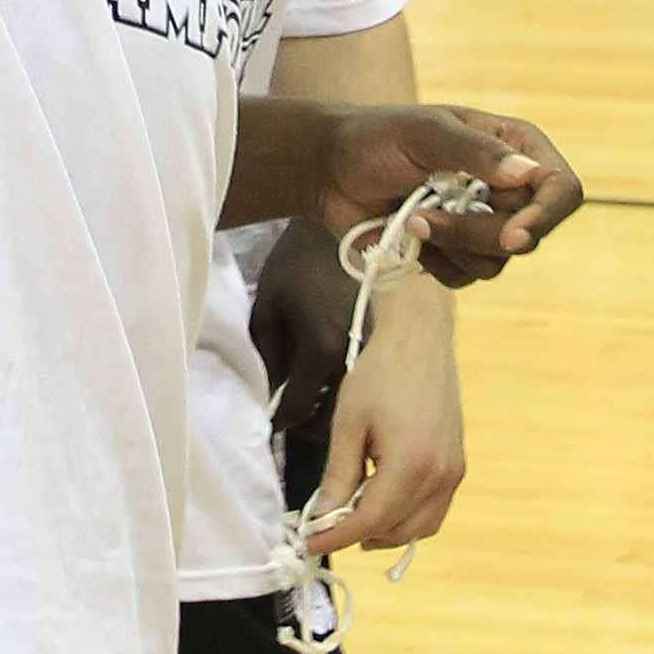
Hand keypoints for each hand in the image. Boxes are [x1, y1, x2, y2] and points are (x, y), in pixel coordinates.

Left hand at [248, 222, 361, 446]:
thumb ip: (265, 356)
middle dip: (305, 425)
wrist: (348, 228)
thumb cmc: (300, 262)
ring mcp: (376, 354)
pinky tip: (338, 384)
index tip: (268, 425)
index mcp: (321, 348)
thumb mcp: (268, 306)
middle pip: (329, 421)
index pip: (295, 408)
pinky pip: (369, 389)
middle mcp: (354, 358)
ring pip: (354, 410)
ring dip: (331, 414)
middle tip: (290, 418)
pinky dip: (353, 396)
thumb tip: (268, 395)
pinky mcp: (388, 348)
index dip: (277, 422)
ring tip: (312, 402)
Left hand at [311, 273, 466, 554]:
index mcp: (411, 464)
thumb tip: (322, 518)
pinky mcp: (457, 465)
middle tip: (324, 524)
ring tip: (351, 513)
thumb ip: (338, 476)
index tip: (308, 542)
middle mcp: (440, 475)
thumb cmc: (381, 372)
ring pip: (417, 528)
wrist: (420, 338)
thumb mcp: (349, 423)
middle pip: (394, 530)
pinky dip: (406, 517)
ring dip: (383, 530)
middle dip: (357, 534)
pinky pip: (433, 511)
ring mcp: (453, 472)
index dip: (335, 537)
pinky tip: (380, 500)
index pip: (369, 521)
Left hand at [313, 104, 583, 277]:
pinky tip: (411, 235)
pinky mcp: (460, 253)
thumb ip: (476, 151)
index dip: (546, 217)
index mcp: (515, 146)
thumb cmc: (378, 138)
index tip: (511, 236)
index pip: (561, 189)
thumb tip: (529, 173)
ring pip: (497, 262)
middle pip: (528, 234)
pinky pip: (468, 277)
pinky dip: (437, 262)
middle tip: (425, 214)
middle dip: (475, 232)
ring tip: (412, 218)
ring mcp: (485, 222)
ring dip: (450, 246)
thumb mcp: (426, 133)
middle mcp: (509, 187)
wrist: (332, 171)